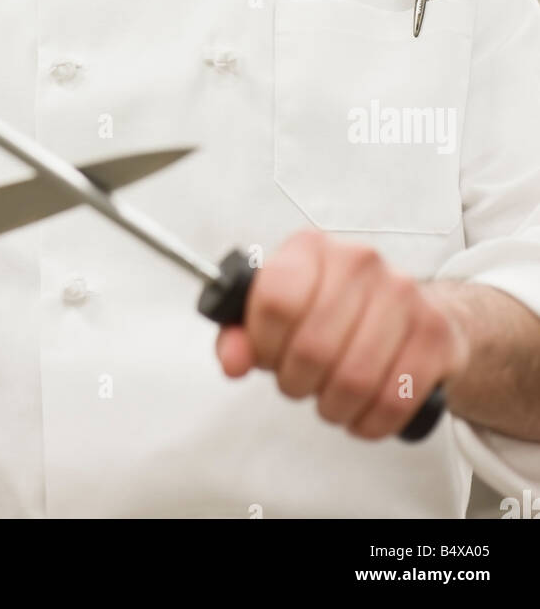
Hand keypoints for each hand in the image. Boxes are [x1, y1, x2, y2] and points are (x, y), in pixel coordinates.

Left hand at [215, 229, 469, 438]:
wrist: (412, 311)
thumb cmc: (334, 313)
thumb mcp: (281, 314)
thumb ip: (243, 334)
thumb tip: (233, 359)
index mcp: (313, 248)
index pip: (276, 299)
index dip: (264, 343)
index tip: (269, 355)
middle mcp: (360, 261)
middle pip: (313, 348)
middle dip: (297, 382)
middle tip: (300, 382)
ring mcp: (404, 295)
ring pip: (354, 379)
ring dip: (333, 406)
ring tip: (330, 397)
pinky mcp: (436, 335)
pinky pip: (395, 400)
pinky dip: (370, 421)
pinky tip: (363, 410)